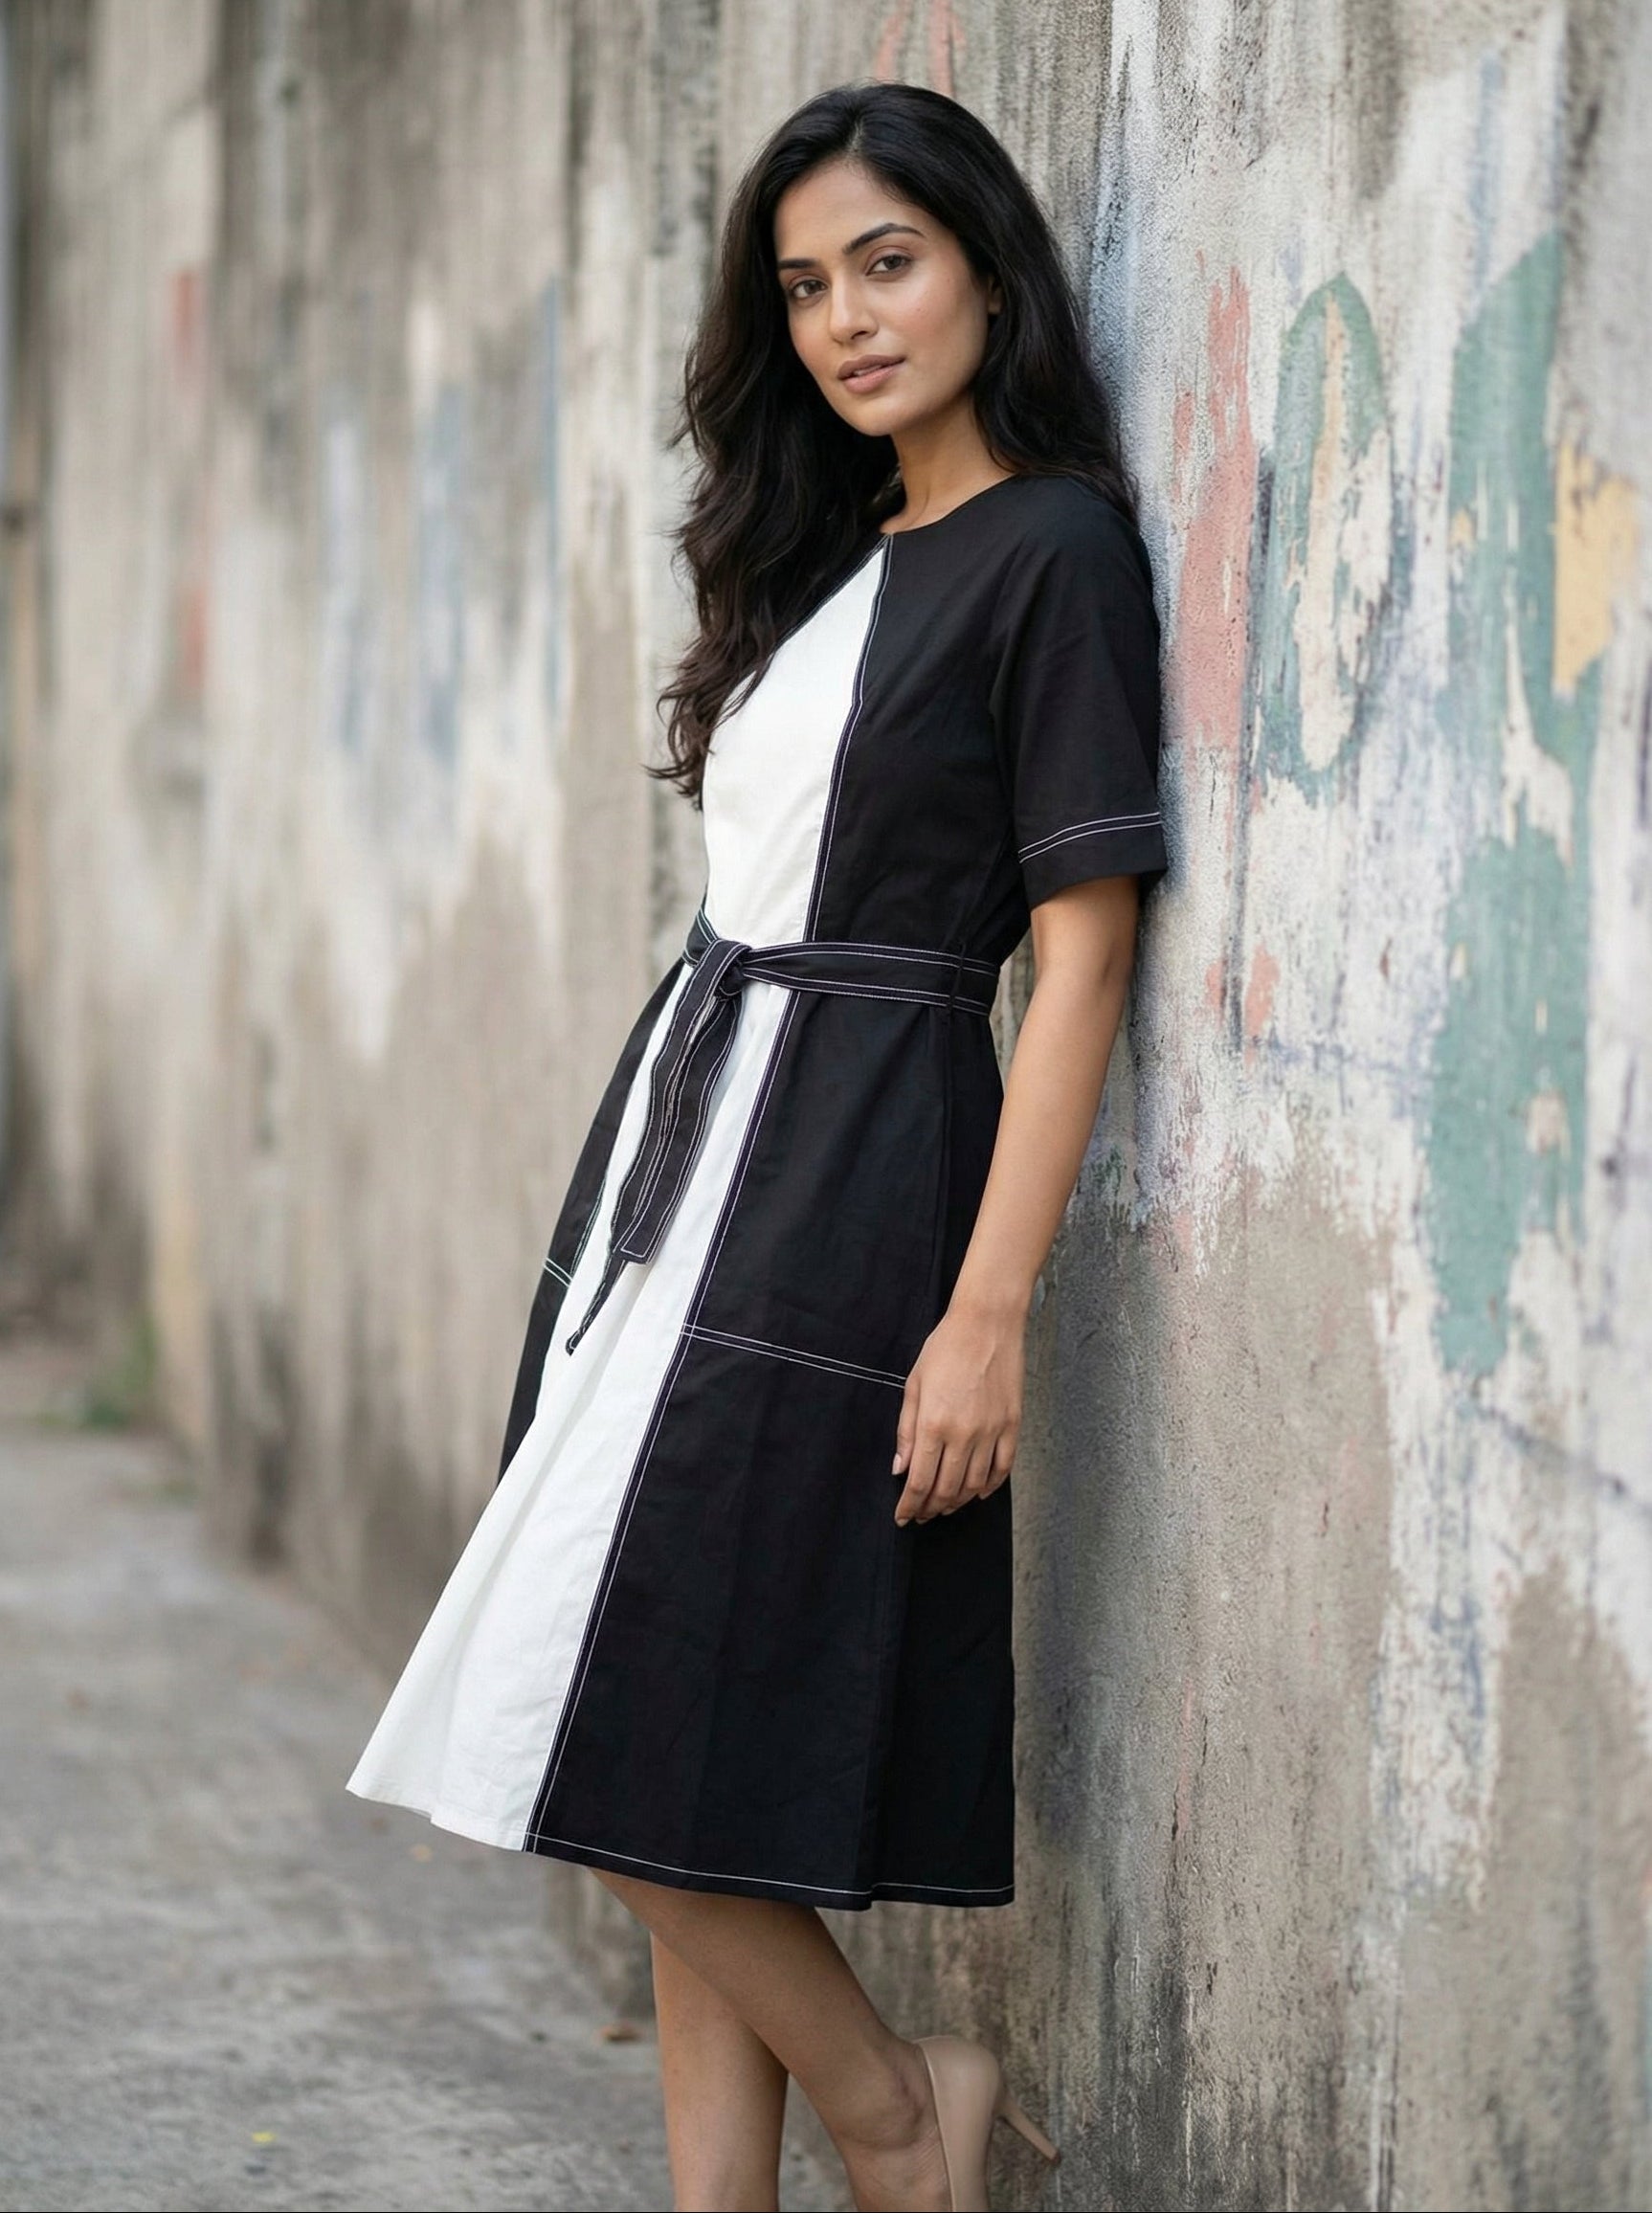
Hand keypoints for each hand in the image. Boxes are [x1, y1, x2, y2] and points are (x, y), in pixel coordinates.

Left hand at [891, 1300, 1023, 1524]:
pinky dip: (989, 1487)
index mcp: (934, 1424)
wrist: (987, 1324)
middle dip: (931, 1509)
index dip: (910, 1505)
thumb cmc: (945, 1349)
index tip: (903, 1517)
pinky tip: (977, 1493)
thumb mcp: (914, 1385)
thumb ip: (906, 1431)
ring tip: (944, 1507)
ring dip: (957, 1502)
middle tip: (922, 1515)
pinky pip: (1002, 1469)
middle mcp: (964, 1434)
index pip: (920, 1481)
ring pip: (974, 1485)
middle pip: (947, 1490)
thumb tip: (900, 1469)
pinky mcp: (1012, 1426)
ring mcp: (991, 1432)